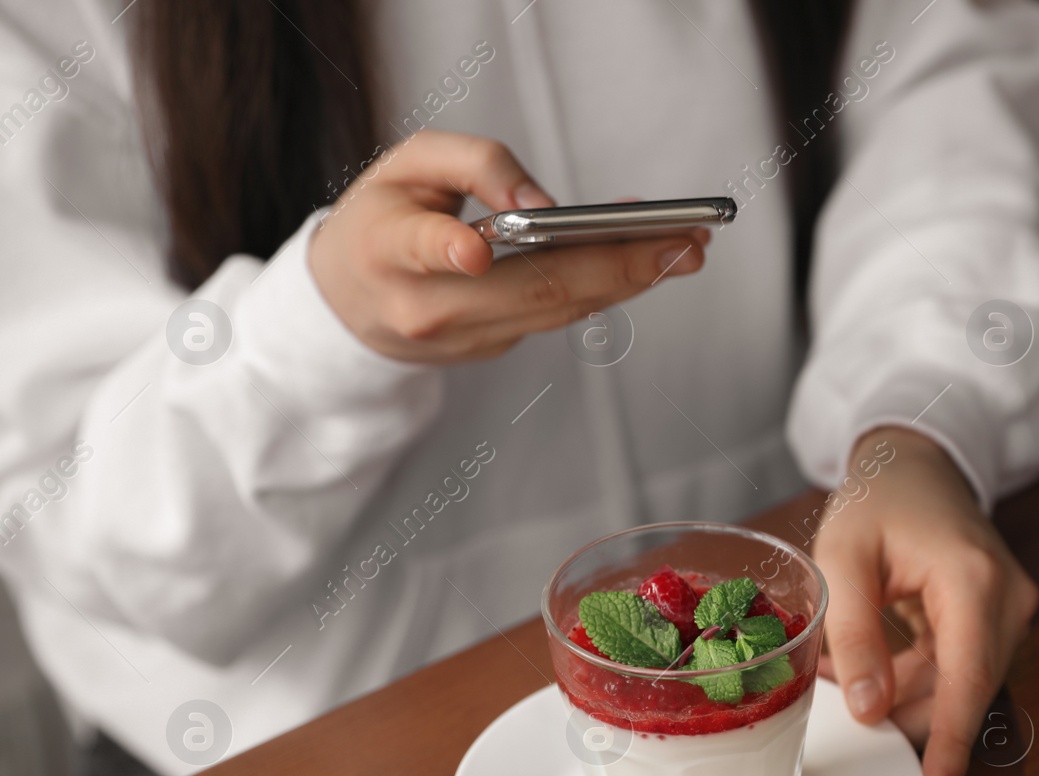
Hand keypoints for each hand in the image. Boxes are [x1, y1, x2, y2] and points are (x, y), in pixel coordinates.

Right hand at [308, 129, 709, 362]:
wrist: (349, 303)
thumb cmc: (383, 219)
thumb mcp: (407, 166)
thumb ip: (472, 163)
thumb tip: (544, 203)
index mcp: (389, 249)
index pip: (423, 251)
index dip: (450, 250)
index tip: (475, 250)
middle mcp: (427, 307)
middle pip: (530, 289)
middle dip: (616, 266)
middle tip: (683, 242)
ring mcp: (464, 339)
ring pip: (557, 309)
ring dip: (631, 278)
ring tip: (688, 247)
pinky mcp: (492, 348)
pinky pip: (557, 313)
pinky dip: (606, 284)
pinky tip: (649, 258)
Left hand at [813, 427, 1038, 775]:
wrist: (915, 463)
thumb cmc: (879, 499)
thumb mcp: (843, 559)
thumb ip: (852, 636)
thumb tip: (869, 710)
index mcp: (974, 580)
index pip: (966, 681)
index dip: (950, 744)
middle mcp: (1009, 599)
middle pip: (965, 691)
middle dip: (910, 719)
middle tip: (852, 726)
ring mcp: (1011, 609)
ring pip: (963, 686)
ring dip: (910, 698)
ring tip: (855, 685)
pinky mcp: (1001, 618)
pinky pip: (961, 669)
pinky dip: (919, 680)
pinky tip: (880, 672)